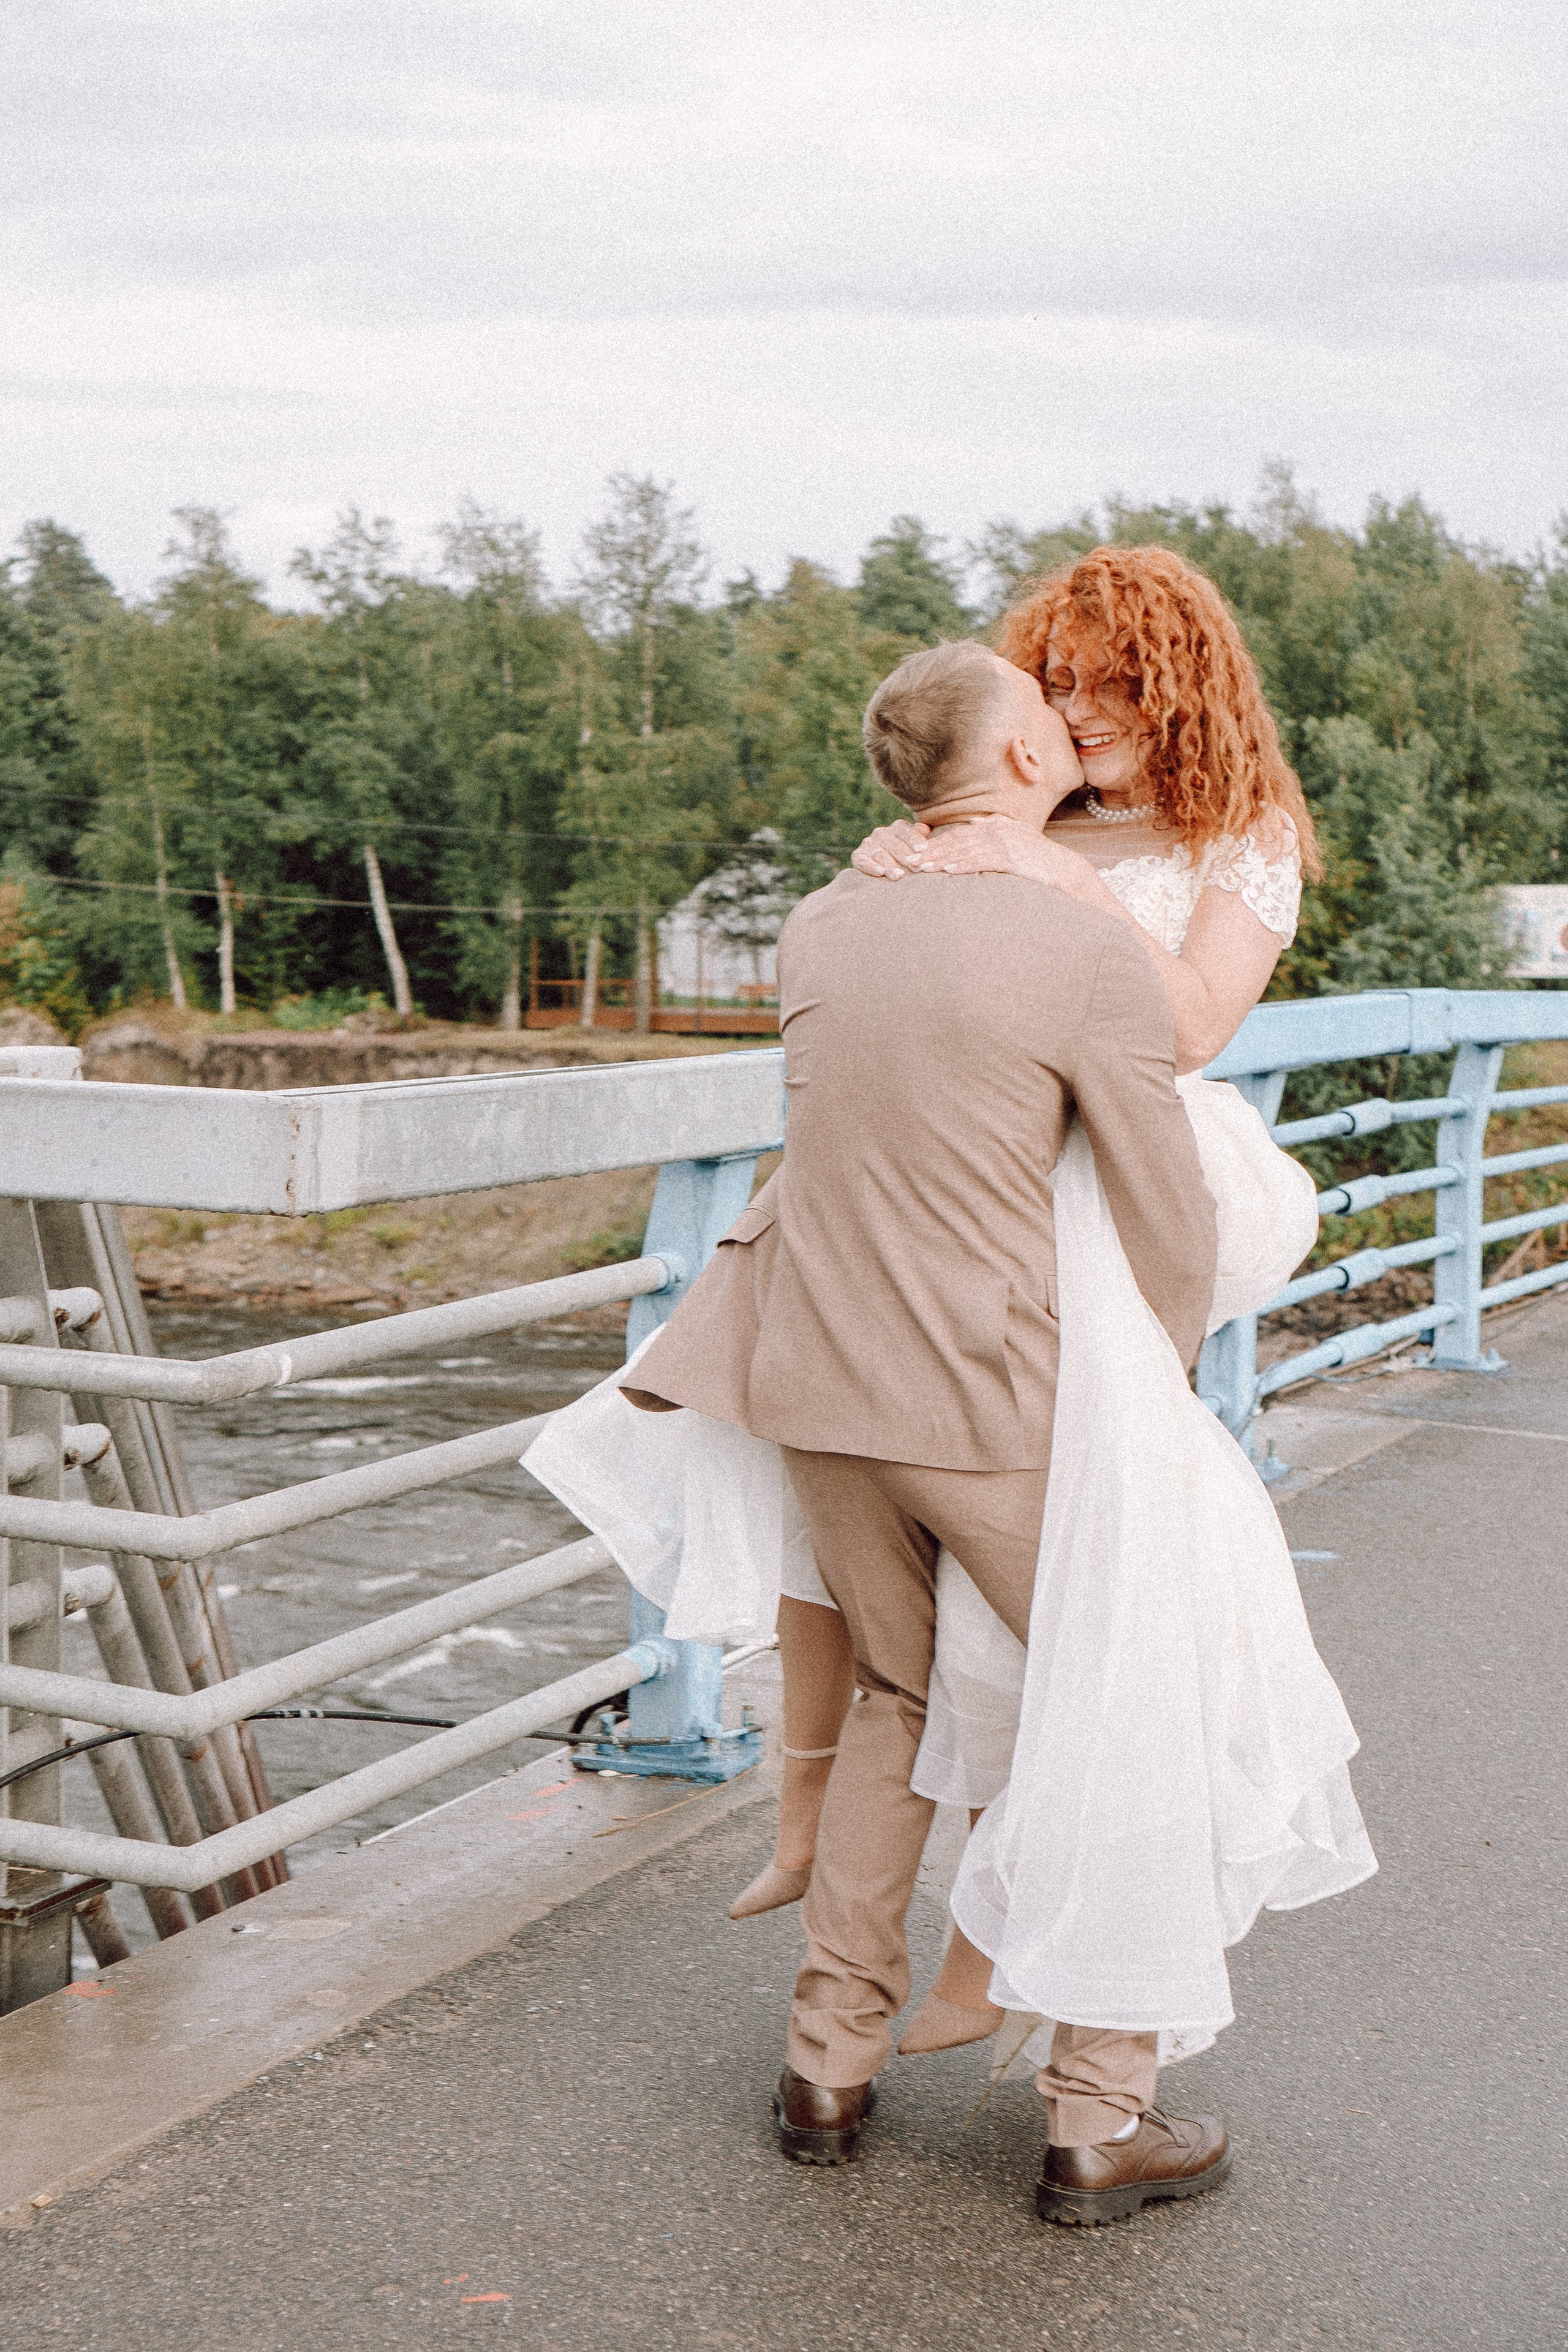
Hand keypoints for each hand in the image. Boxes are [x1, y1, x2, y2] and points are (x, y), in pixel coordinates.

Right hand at [851, 818, 930, 878]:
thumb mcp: (915, 845)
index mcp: (897, 828)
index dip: (914, 839)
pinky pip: (863, 861)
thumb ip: (920, 836)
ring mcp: (868, 844)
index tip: (923, 849)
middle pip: (894, 844)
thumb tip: (924, 829)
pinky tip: (880, 872)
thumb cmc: (908, 856)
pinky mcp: (857, 856)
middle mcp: (881, 833)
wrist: (886, 865)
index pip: (905, 831)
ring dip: (890, 865)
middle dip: (906, 857)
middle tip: (916, 868)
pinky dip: (871, 867)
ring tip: (900, 875)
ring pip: (881, 854)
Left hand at [911, 816, 1094, 887]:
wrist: (1064, 871)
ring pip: (965, 851)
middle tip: (910, 861)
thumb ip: (994, 838)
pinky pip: (982, 861)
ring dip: (942, 859)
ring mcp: (1005, 841)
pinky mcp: (1011, 856)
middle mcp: (998, 829)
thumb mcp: (1015, 844)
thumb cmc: (1038, 862)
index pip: (960, 834)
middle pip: (958, 840)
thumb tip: (974, 835)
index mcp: (997, 825)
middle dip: (932, 851)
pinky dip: (963, 865)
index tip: (918, 852)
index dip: (937, 843)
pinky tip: (948, 871)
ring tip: (922, 868)